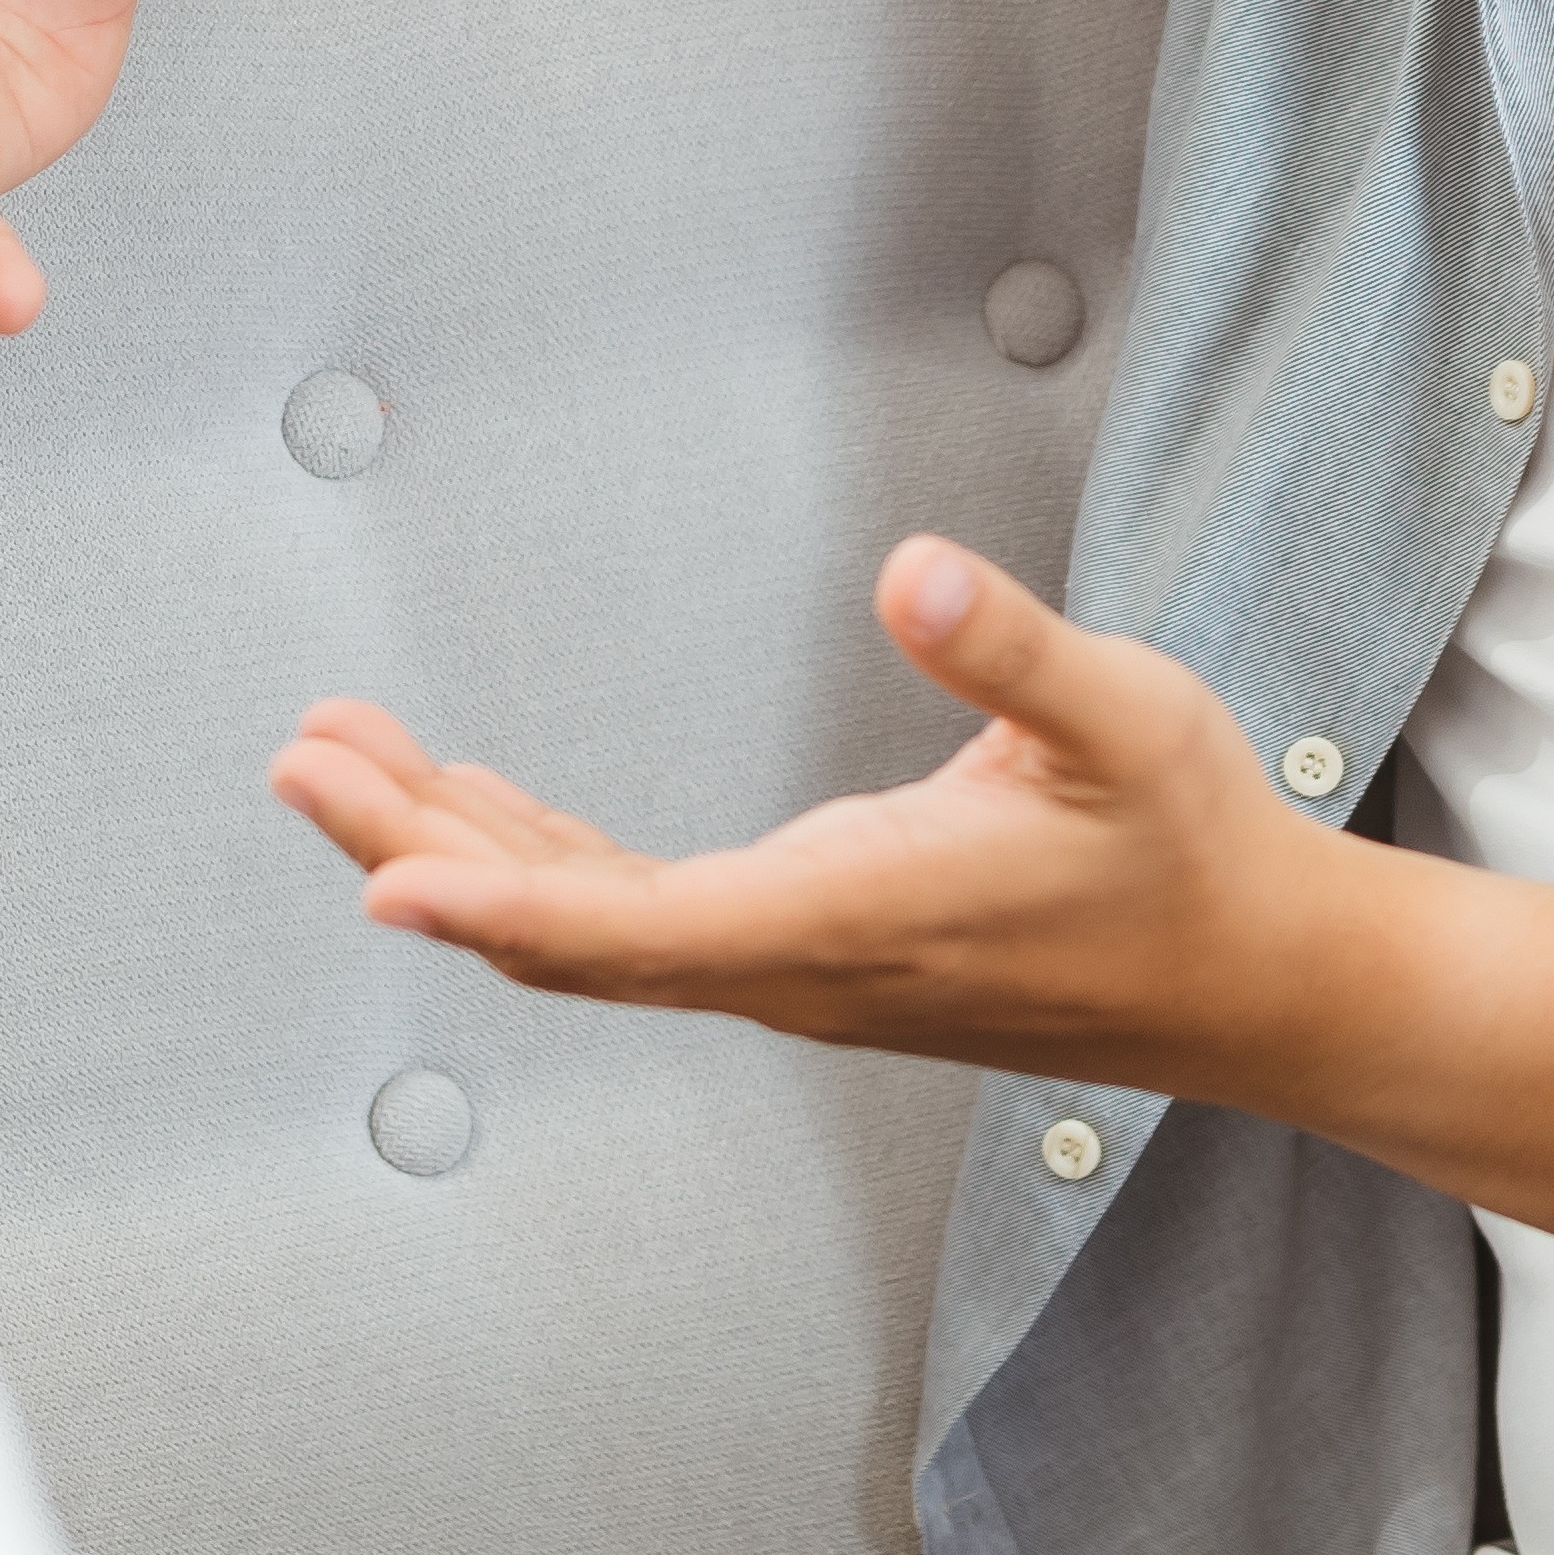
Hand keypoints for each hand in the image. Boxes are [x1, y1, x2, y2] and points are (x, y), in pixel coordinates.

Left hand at [268, 534, 1334, 1092]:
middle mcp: (801, 967)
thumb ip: (1012, 650)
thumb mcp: (1130, 718)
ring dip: (456, 850)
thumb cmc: (1193, 850)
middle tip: (301, 760)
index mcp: (860, 916)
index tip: (376, 881)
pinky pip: (633, 921)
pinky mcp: (803, 951)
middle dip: (418, 850)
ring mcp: (794, 970)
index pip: (637, 931)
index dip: (497, 907)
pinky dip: (533, 866)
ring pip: (586, 931)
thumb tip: (911, 572)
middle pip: (567, 934)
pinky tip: (471, 811)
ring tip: (341, 759)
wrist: (1252, 982)